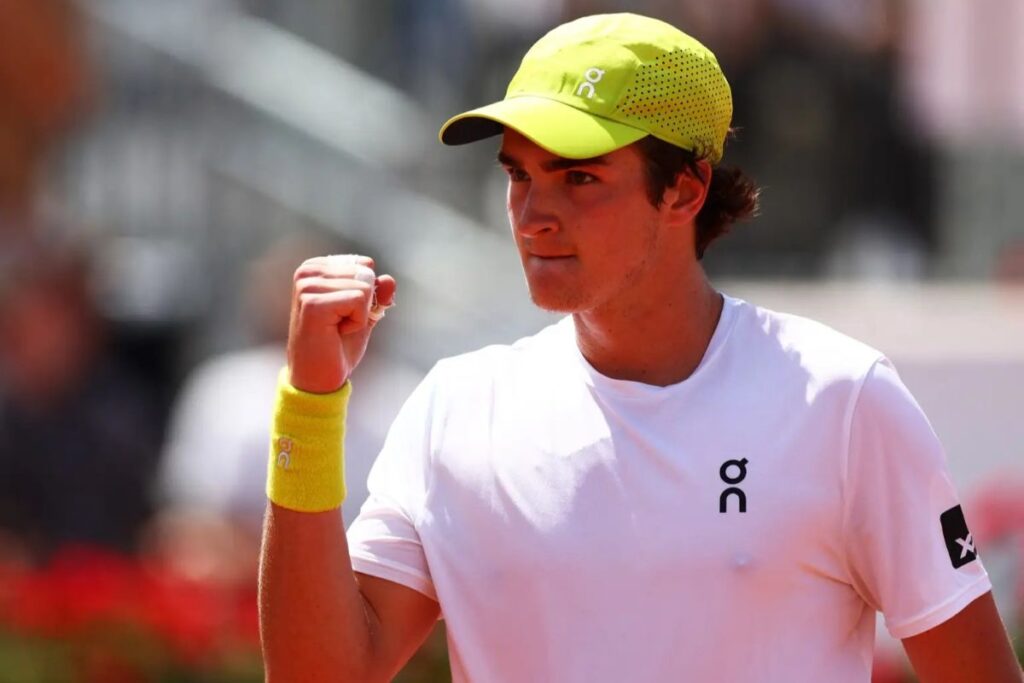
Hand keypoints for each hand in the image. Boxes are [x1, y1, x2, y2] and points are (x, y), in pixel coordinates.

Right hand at [286, 255, 396, 392]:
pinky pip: (358, 300)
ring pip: (364, 286)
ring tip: (337, 329)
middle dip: (364, 305)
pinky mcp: (312, 303)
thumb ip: (378, 293)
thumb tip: (390, 279)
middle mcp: (307, 272)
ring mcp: (307, 286)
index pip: (365, 265)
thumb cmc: (337, 346)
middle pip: (366, 273)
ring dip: (360, 315)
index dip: (365, 295)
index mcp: (316, 268)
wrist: (319, 378)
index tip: (343, 314)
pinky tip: (337, 333)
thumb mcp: (365, 313)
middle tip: (341, 325)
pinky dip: (357, 322)